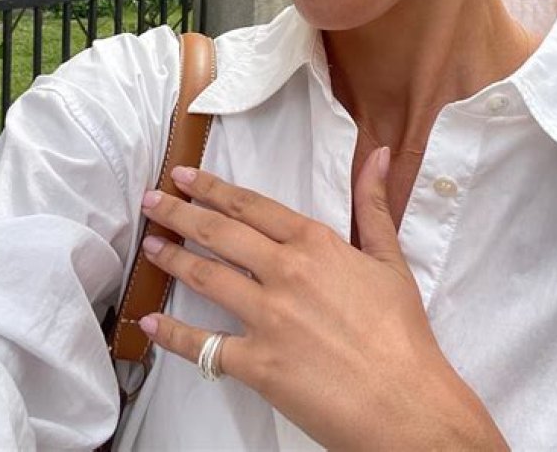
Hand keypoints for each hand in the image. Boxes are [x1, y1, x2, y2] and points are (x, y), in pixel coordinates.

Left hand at [139, 148, 506, 450]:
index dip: (214, 188)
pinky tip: (150, 322)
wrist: (406, 402)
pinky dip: (173, 334)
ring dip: (171, 258)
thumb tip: (380, 154)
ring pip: (206, 277)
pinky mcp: (256, 364)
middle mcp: (284, 273)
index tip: (185, 175)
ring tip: (149, 245)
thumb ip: (374, 204)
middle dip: (180, 212)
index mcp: (314, 244)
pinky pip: (204, 346)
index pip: (251, 206)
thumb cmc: (402, 333)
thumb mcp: (391, 259)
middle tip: (151, 200)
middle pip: (219, 233)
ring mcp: (266, 318)